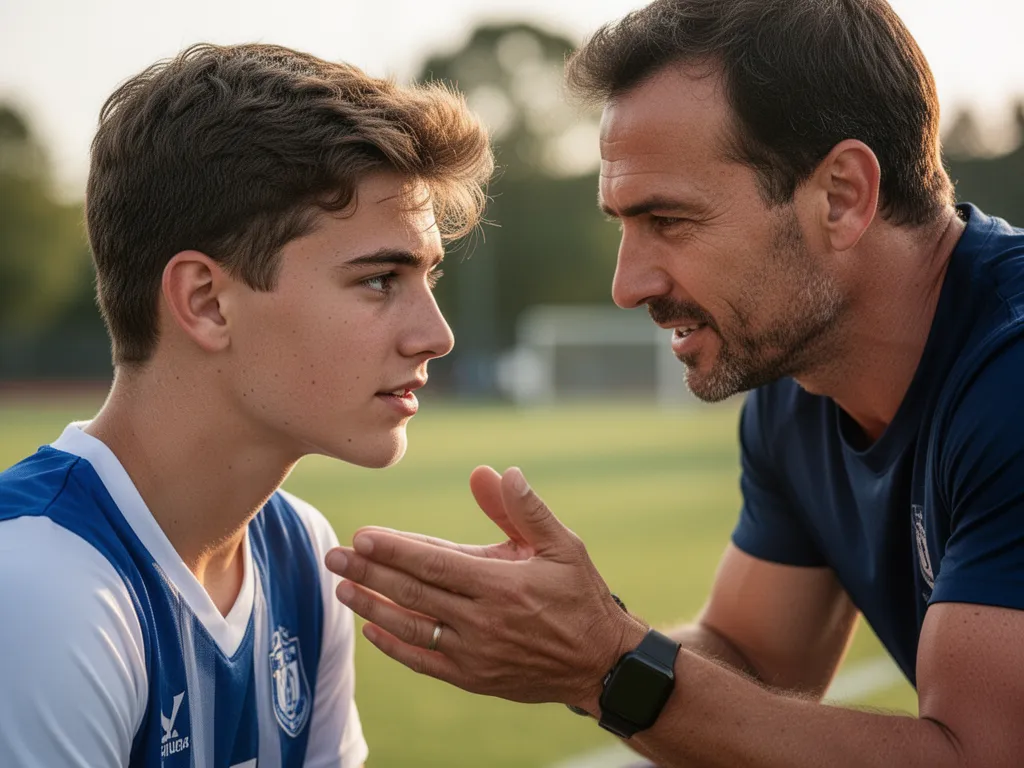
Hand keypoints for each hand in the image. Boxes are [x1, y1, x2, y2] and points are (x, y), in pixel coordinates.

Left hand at [324, 466, 646, 711]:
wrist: (599, 663)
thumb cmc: (581, 596)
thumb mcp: (563, 546)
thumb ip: (525, 510)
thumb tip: (496, 471)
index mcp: (500, 584)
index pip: (434, 562)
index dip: (394, 549)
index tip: (362, 535)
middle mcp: (481, 620)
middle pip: (412, 592)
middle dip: (369, 572)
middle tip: (334, 554)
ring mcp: (474, 653)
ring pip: (410, 627)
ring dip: (371, 607)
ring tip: (341, 587)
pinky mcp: (473, 676)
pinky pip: (423, 660)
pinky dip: (394, 645)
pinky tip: (371, 629)